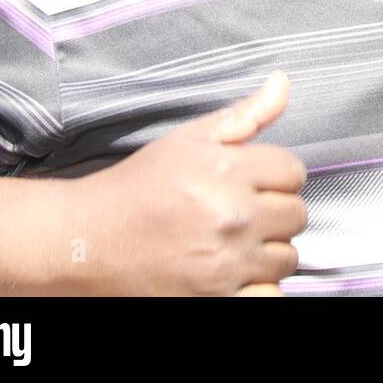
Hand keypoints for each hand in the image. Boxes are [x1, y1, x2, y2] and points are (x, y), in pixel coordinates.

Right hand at [74, 71, 307, 294]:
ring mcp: (224, 263)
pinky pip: (270, 295)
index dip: (276, 175)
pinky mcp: (215, 299)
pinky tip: (237, 272)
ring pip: (287, 257)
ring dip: (268, 250)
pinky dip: (260, 287)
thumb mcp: (188, 139)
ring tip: (233, 241)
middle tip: (241, 212)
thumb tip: (282, 83)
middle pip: (296, 214)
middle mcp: (231, 217)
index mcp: (226, 171)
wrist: (87, 240)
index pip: (294, 172)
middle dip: (274, 211)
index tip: (253, 182)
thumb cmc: (137, 188)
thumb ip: (244, 115)